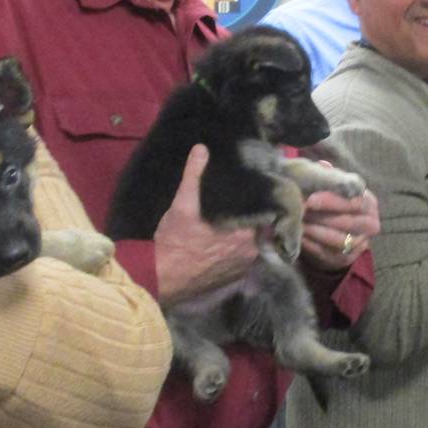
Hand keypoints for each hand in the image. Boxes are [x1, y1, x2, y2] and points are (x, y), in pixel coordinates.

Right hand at [154, 144, 258, 305]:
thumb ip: (194, 177)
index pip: (268, 213)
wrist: (160, 278)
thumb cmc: (174, 241)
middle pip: (261, 228)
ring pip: (253, 244)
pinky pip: (243, 259)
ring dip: (247, 234)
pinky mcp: (233, 279)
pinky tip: (228, 241)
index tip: (262, 189)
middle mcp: (251, 253)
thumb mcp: (182, 205)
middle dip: (255, 216)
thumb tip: (201, 148)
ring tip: (238, 218)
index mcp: (246, 233)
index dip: (266, 201)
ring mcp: (243, 268)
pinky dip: (239, 250)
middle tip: (247, 201)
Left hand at [299, 184, 379, 272]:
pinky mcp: (346, 259)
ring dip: (316, 232)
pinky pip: (328, 254)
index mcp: (369, 203)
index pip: (354, 202)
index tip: (311, 199)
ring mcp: (360, 244)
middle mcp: (370, 224)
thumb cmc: (333, 205)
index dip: (333, 201)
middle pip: (348, 222)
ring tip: (299, 223)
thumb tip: (323, 165)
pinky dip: (311, 245)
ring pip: (339, 240)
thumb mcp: (333, 188)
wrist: (334, 233)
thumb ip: (329, 177)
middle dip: (321, 217)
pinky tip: (300, 236)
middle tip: (301, 212)